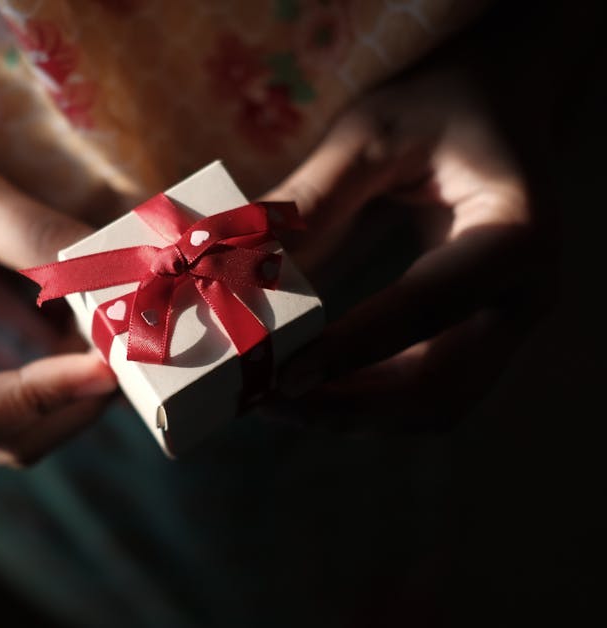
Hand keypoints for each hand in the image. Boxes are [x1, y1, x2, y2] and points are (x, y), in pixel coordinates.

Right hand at [0, 154, 116, 465]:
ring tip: (116, 336)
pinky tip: (90, 343)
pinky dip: (63, 390)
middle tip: (134, 348)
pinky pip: (17, 423)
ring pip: (16, 439)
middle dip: (74, 400)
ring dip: (76, 397)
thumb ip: (29, 232)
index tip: (106, 364)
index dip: (38, 401)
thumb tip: (116, 277)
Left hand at [266, 71, 546, 432]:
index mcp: (515, 236)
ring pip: (430, 404)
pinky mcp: (474, 336)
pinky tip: (306, 389)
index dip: (353, 349)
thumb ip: (314, 197)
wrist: (498, 110)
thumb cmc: (441, 107)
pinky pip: (421, 389)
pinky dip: (364, 400)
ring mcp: (502, 324)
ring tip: (272, 403)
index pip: (429, 308)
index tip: (283, 376)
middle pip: (438, 386)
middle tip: (266, 402)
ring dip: (352, 414)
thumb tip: (236, 266)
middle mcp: (521, 296)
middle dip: (348, 406)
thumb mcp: (375, 132)